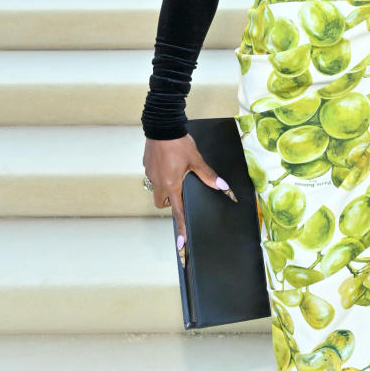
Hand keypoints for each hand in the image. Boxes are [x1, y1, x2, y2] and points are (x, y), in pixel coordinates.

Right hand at [143, 133, 234, 247]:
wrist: (162, 126)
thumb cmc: (178, 143)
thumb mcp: (196, 160)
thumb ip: (208, 175)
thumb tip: (223, 187)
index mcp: (171, 185)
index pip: (177, 212)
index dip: (180, 228)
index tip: (181, 244)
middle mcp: (158, 182)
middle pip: (163, 203)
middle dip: (171, 202)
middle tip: (181, 191)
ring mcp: (150, 174)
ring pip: (157, 189)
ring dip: (166, 188)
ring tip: (176, 173)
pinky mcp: (146, 165)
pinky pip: (154, 176)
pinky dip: (161, 175)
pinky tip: (169, 163)